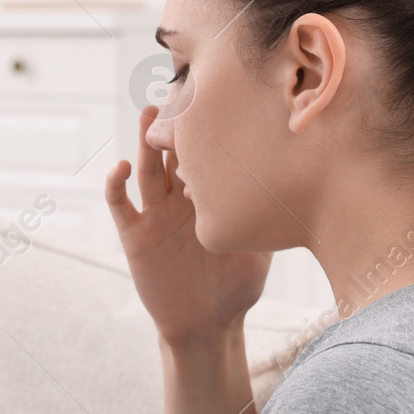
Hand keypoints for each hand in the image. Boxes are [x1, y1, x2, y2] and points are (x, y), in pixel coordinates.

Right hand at [106, 105, 272, 346]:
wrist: (207, 324)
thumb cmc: (237, 287)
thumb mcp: (261, 247)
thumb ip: (267, 217)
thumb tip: (298, 187)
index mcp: (210, 195)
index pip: (207, 152)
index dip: (210, 127)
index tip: (221, 96)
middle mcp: (180, 198)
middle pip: (175, 151)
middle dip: (176, 122)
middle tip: (181, 89)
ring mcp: (156, 214)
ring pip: (147, 168)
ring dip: (145, 141)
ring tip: (150, 113)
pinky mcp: (134, 235)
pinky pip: (120, 204)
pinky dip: (115, 184)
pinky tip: (120, 166)